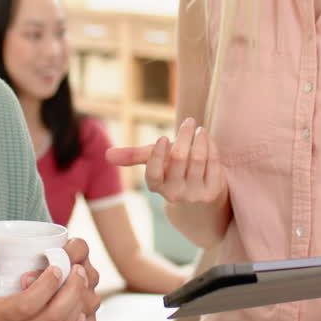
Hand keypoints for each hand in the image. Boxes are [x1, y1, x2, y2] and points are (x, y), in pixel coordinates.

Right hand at [106, 117, 225, 206]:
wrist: (200, 199)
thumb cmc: (173, 174)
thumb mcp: (155, 165)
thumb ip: (134, 156)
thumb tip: (107, 154)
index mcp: (158, 186)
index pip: (153, 173)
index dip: (158, 155)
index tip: (164, 138)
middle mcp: (175, 193)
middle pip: (179, 159)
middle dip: (184, 136)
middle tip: (189, 121)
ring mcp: (195, 194)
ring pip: (197, 159)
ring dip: (199, 139)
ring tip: (199, 129)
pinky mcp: (213, 192)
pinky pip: (213, 163)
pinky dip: (211, 147)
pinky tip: (208, 140)